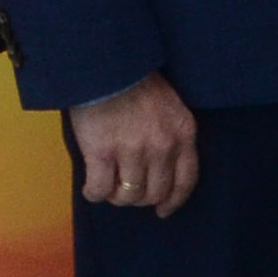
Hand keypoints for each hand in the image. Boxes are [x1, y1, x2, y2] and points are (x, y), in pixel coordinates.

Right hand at [69, 74, 201, 216]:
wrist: (107, 66)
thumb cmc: (137, 81)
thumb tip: (162, 168)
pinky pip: (101, 189)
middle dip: (141, 198)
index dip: (173, 200)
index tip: (163, 210)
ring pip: (128, 195)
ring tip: (109, 186)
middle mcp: (162, 146)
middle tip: (127, 191)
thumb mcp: (170, 105)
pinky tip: (91, 188)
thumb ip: (172, 134)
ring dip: (117, 196)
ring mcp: (133, 151)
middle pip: (155, 192)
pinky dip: (95, 193)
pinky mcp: (103, 153)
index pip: (185, 180)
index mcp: (183, 132)